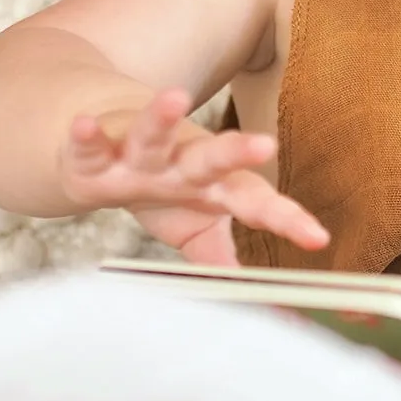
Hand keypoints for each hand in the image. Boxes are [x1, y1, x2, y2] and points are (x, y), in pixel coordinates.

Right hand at [59, 87, 328, 265]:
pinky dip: (85, 135)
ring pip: (152, 135)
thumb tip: (265, 301)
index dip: (286, 218)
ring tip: (175, 98)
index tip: (317, 237)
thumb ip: (223, 257)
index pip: (254, 200)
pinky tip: (83, 125)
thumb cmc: (161, 188)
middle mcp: (179, 164)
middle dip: (236, 151)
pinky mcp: (94, 152)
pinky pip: (89, 144)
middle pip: (212, 156)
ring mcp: (137, 154)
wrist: (107, 143)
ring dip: (162, 117)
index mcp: (211, 186)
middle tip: (265, 145)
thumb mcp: (195, 227)